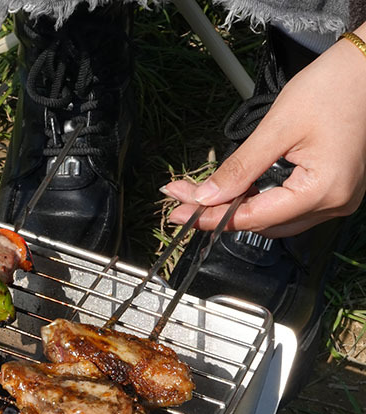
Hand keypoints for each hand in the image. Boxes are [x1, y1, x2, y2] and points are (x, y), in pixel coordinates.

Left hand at [162, 26, 365, 237]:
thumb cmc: (336, 86)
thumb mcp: (278, 127)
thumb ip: (240, 167)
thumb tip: (206, 197)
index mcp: (323, 191)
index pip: (254, 217)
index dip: (212, 217)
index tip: (181, 213)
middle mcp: (334, 203)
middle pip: (262, 223)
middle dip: (221, 213)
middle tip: (186, 201)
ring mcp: (336, 199)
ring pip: (274, 219)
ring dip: (240, 209)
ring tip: (207, 195)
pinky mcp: (333, 190)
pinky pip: (289, 206)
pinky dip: (261, 201)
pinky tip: (239, 190)